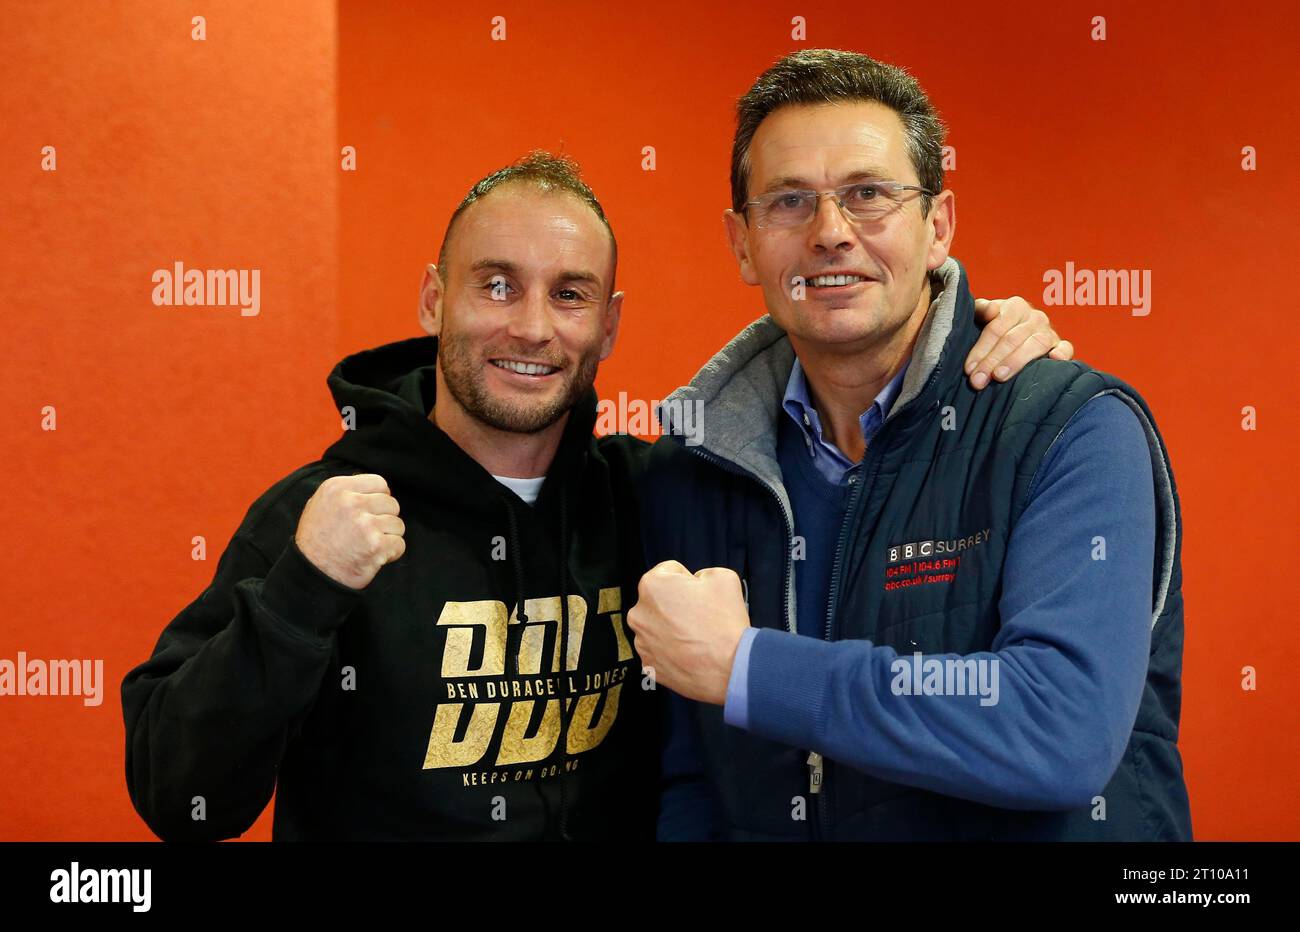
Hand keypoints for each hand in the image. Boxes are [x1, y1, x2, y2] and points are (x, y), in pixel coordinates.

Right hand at [295, 474, 405, 588]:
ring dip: (388, 537)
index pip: (379, 482)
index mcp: (336, 488)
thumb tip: (373, 486)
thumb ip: (345, 491)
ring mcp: (365, 525)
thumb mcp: (319, 504)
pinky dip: (391, 553)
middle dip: (384, 519)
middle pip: (391, 503)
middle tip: (368, 533)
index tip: (370, 512)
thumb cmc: (315, 540)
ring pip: (398, 524)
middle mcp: (351, 503)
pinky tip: (374, 556)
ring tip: (368, 545)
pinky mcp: (376, 546)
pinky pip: (400, 544)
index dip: (378, 498)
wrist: (311, 574)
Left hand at [626, 561, 749, 705]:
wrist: (730, 668)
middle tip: (700, 616)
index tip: (699, 594)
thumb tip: (697, 582)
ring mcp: (641, 642)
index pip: (669, 572)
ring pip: (658, 627)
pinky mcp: (648, 665)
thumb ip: (704, 572)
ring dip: (673, 629)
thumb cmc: (724, 624)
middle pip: (659, 601)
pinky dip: (672, 651)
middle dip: (677, 605)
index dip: (689, 580)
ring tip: (696, 636)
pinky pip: (659, 651)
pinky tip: (690, 652)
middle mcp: (639, 613)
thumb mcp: (723, 577)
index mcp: (652, 586)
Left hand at [966, 296, 1073, 388]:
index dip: (981, 349)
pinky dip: (1062, 353)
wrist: (1017, 333)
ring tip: (999, 376)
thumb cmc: (996, 328)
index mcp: (1015, 306)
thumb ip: (980, 310)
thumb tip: (989, 310)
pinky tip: (1054, 360)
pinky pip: (1066, 348)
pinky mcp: (1062, 346)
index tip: (969, 369)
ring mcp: (1050, 332)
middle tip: (978, 380)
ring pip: (1035, 344)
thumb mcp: (983, 316)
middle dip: (992, 361)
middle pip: (1012, 339)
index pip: (996, 328)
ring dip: (1016, 361)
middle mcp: (1035, 317)